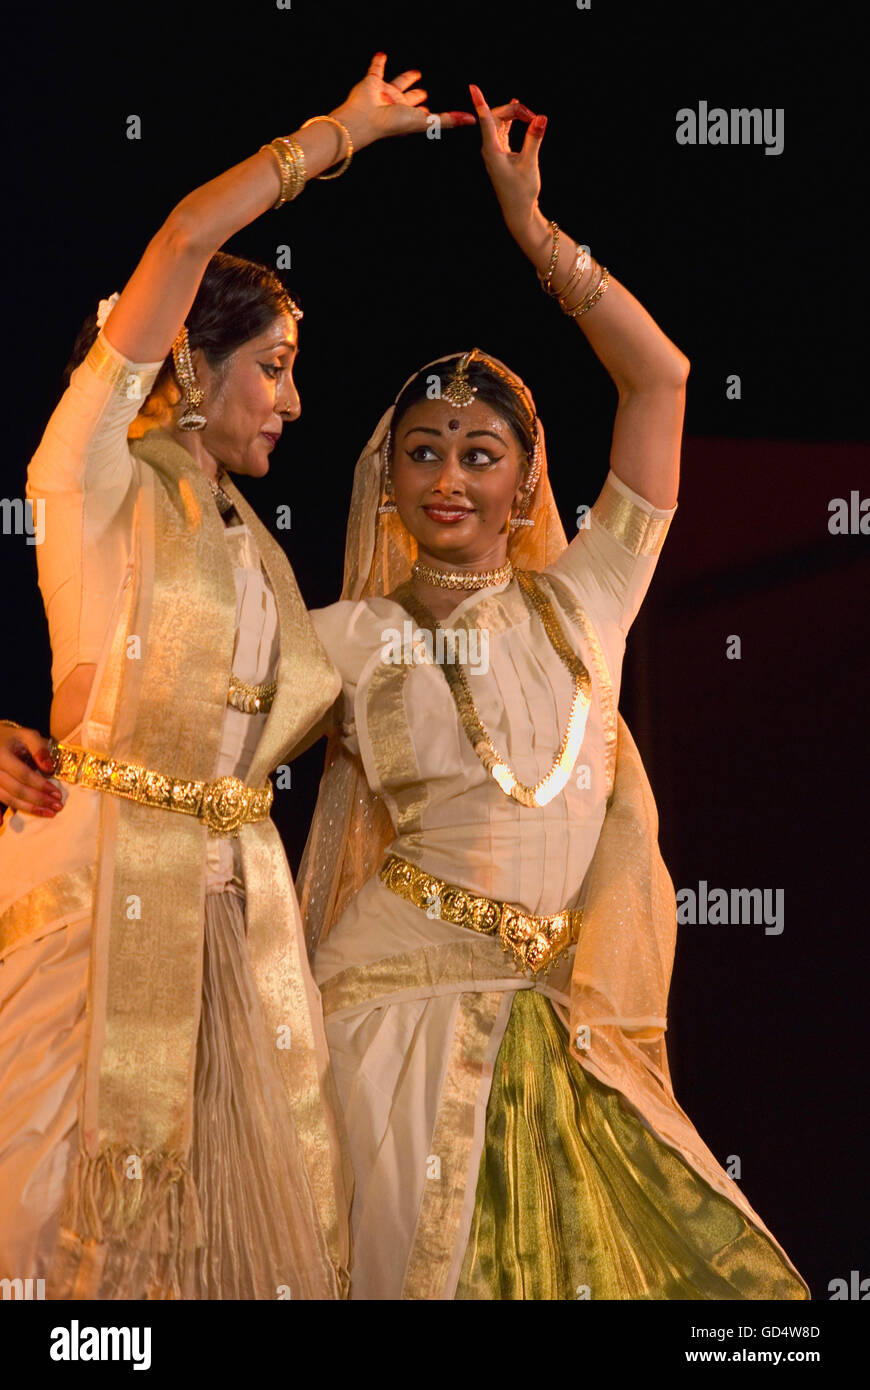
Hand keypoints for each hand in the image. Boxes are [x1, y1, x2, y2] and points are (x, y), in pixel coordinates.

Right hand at [0, 722, 62, 818]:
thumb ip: (39, 748)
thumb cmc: (11, 738)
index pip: (23, 775)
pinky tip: (2, 824)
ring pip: (6, 798)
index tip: (58, 794)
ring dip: (28, 809)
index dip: (41, 786)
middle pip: (16, 789)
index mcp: (1, 755)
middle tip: (58, 807)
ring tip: (48, 813)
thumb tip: (49, 768)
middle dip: (39, 800)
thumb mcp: (26, 735)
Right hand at [331, 52, 476, 150]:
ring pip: (397, 83)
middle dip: (418, 95)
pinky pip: (376, 69)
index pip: (422, 113)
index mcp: (409, 116)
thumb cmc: (394, 124)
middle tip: (424, 91)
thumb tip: (471, 120)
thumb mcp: (426, 122)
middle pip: (411, 98)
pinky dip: (378, 62)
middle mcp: (398, 106)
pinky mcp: (372, 82)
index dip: (429, 112)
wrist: (366, 117)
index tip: (432, 111)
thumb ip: (448, 120)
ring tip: (415, 72)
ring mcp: (385, 94)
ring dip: (405, 78)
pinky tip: (382, 55)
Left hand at [468, 84, 547, 237]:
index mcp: (492, 150)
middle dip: (515, 111)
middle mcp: (490, 148)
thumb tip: (541, 117)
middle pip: (497, 117)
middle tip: (534, 118)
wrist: (519, 211)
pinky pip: (504, 130)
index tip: (472, 87)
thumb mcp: (530, 164)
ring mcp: (495, 151)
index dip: (480, 102)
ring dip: (516, 116)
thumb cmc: (522, 191)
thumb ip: (534, 139)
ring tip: (531, 115)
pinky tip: (519, 110)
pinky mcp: (502, 154)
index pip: (485, 120)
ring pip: (502, 123)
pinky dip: (512, 121)